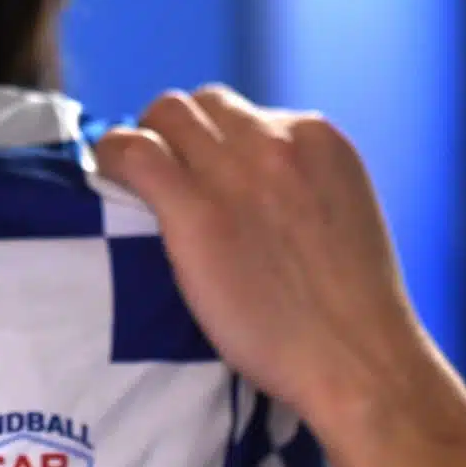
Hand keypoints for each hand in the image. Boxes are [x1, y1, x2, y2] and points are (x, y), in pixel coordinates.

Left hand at [95, 86, 435, 434]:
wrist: (357, 361)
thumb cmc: (352, 311)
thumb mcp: (339, 214)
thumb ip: (298, 185)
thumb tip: (251, 186)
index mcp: (318, 138)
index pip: (245, 113)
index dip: (216, 142)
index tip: (204, 172)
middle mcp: (276, 138)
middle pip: (202, 104)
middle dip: (179, 132)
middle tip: (165, 176)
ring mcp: (235, 170)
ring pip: (166, 113)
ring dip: (147, 139)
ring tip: (135, 179)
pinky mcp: (194, 207)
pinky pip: (133, 151)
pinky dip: (113, 156)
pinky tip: (108, 178)